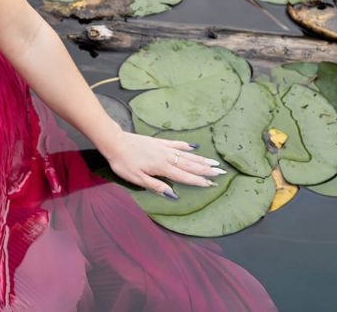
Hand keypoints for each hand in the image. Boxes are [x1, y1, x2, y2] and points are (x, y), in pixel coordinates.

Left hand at [100, 132, 225, 198]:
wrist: (115, 142)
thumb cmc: (124, 163)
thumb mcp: (137, 179)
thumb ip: (157, 186)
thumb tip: (174, 195)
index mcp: (162, 168)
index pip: (185, 176)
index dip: (199, 181)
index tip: (212, 184)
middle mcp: (166, 157)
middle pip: (190, 164)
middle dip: (206, 169)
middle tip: (221, 172)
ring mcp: (163, 148)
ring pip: (186, 154)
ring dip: (200, 159)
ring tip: (213, 162)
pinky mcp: (158, 142)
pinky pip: (176, 144)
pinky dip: (186, 146)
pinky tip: (194, 146)